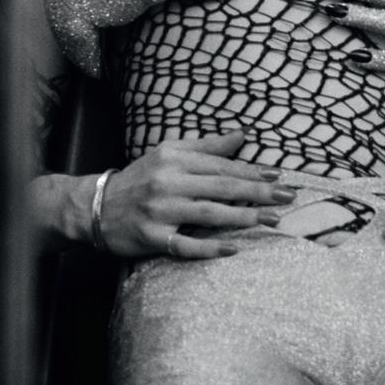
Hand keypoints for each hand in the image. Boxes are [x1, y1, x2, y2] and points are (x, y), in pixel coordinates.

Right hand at [99, 130, 296, 257]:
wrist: (97, 206)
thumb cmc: (142, 177)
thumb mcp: (170, 153)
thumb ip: (207, 146)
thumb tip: (243, 135)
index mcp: (175, 159)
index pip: (221, 165)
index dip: (252, 170)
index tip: (278, 175)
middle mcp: (169, 182)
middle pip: (221, 187)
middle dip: (257, 192)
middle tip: (286, 197)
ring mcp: (160, 211)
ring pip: (209, 215)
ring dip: (243, 218)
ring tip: (270, 219)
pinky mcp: (152, 237)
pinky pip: (185, 245)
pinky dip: (209, 249)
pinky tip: (232, 249)